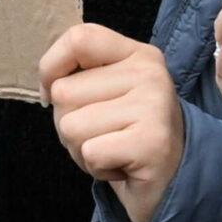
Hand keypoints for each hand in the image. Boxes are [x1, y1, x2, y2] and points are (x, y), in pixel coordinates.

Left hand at [41, 24, 185, 221]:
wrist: (174, 182)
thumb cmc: (127, 136)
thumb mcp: (108, 93)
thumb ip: (78, 76)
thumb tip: (47, 86)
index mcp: (138, 54)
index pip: (79, 38)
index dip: (51, 67)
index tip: (52, 94)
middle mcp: (150, 73)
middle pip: (64, 92)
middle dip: (69, 124)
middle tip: (103, 135)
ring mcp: (154, 105)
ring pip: (70, 126)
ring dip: (81, 150)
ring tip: (112, 150)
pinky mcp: (151, 141)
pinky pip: (89, 152)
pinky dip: (97, 169)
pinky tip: (121, 166)